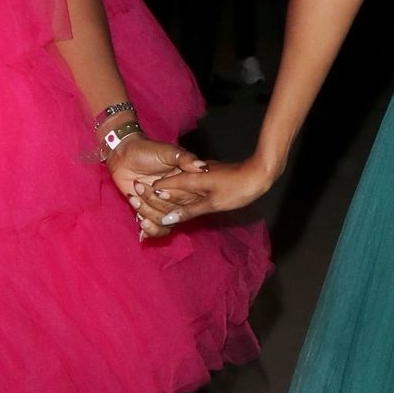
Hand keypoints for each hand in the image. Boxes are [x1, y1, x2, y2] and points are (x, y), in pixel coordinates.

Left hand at [106, 135, 208, 239]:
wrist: (124, 153)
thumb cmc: (147, 149)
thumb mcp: (168, 151)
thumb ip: (185, 159)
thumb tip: (202, 167)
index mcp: (186, 183)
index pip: (189, 198)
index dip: (177, 198)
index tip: (159, 190)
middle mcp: (177, 197)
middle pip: (175, 214)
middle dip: (156, 204)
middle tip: (140, 187)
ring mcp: (162, 205)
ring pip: (164, 222)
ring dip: (148, 214)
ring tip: (134, 198)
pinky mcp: (149, 210)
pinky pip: (155, 227)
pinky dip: (149, 230)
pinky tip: (141, 227)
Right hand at [143, 155, 274, 228]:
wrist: (258, 173)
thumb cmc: (237, 189)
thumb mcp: (212, 203)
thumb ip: (187, 210)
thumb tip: (166, 219)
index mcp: (188, 180)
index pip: (160, 187)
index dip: (147, 198)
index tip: (135, 208)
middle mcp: (189, 175)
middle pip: (164, 187)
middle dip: (150, 199)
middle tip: (137, 211)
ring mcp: (197, 176)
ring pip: (174, 187)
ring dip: (163, 198)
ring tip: (151, 210)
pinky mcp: (205, 178)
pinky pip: (185, 188)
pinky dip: (177, 196)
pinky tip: (177, 203)